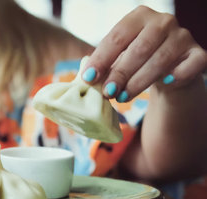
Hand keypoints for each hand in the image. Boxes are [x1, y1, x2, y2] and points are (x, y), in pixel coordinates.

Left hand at [81, 5, 206, 101]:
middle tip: (107, 93)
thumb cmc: (136, 61)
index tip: (88, 78)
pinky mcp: (198, 53)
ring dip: (139, 82)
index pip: (117, 37)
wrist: (169, 68)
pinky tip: (165, 84)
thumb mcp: (118, 58)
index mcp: (138, 17)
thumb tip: (87, 77)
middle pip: (139, 49)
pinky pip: (190, 65)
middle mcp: (163, 21)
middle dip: (120, 73)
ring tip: (123, 98)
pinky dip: (178, 75)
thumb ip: (104, 65)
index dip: (101, 59)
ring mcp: (183, 36)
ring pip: (160, 60)